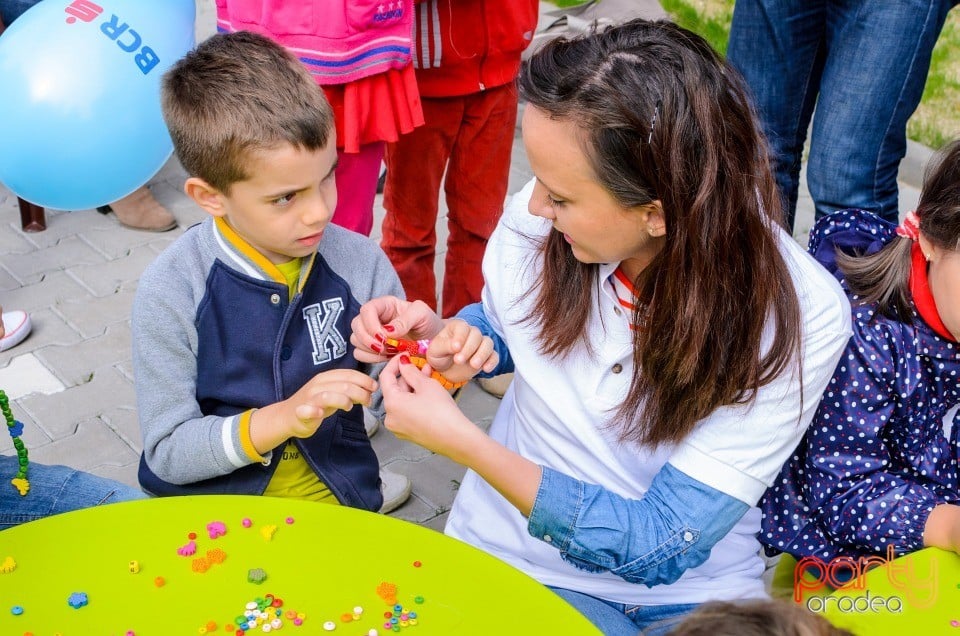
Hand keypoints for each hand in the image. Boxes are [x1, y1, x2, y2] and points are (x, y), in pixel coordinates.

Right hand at [254, 369, 376, 444]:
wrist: (288, 415)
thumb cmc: (315, 403)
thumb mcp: (334, 393)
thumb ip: (349, 389)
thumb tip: (370, 388)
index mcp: (326, 377)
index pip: (348, 374)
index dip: (364, 379)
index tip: (374, 387)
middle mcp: (318, 385)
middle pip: (343, 385)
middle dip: (360, 392)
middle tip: (368, 401)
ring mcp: (309, 399)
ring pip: (329, 396)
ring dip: (343, 401)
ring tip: (350, 407)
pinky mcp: (301, 413)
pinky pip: (307, 410)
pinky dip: (314, 411)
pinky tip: (320, 414)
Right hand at [351, 296, 443, 362]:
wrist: (434, 341)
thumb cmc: (429, 323)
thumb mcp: (422, 315)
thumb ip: (405, 320)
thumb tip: (387, 331)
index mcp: (385, 305)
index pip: (366, 310)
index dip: (371, 324)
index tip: (384, 337)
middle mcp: (375, 317)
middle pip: (356, 325)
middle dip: (368, 339)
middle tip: (384, 348)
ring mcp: (372, 333)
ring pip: (355, 340)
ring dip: (370, 350)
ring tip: (389, 352)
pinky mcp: (372, 348)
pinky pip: (360, 354)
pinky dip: (371, 358)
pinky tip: (386, 357)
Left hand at [379, 355, 482, 461]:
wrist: (455, 438)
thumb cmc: (441, 411)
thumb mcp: (426, 385)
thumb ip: (411, 371)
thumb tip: (402, 363)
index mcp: (391, 403)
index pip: (386, 377)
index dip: (395, 363)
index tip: (405, 355)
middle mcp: (390, 417)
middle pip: (394, 390)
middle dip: (408, 376)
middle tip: (422, 366)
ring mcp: (398, 427)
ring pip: (402, 401)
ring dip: (413, 387)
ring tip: (428, 377)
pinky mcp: (408, 433)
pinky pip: (407, 412)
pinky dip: (414, 401)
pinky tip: (427, 394)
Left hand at [425, 319, 498, 383]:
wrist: (445, 368)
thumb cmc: (438, 355)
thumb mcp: (435, 350)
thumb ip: (445, 345)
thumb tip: (456, 346)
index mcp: (457, 327)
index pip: (463, 327)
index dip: (460, 337)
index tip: (455, 348)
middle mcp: (471, 333)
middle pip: (477, 335)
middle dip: (469, 348)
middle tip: (458, 361)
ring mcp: (480, 344)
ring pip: (488, 343)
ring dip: (482, 354)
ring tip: (474, 365)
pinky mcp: (487, 356)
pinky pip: (494, 356)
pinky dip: (492, 362)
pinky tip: (486, 369)